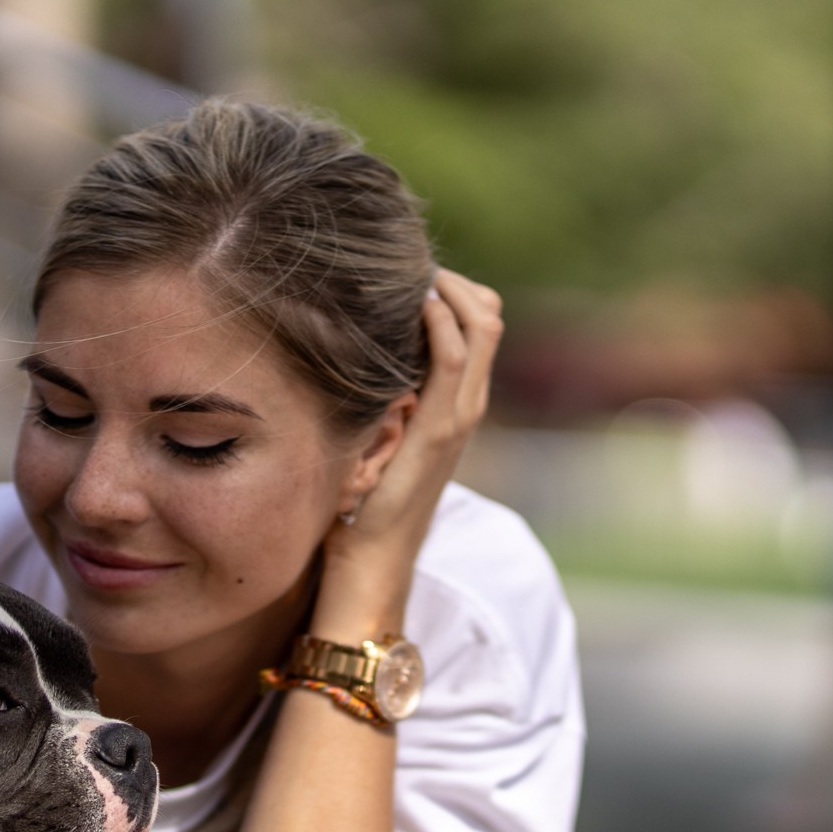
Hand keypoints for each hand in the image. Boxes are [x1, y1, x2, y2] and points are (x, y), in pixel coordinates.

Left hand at [316, 268, 504, 634]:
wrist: (370, 564)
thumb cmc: (358, 504)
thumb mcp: (372, 434)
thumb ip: (376, 396)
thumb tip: (344, 348)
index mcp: (455, 402)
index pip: (480, 320)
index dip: (452, 284)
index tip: (406, 269)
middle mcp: (467, 404)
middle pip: (488, 313)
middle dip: (452, 278)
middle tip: (405, 267)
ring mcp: (459, 417)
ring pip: (481, 325)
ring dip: (447, 288)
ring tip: (408, 276)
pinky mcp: (439, 431)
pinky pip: (451, 358)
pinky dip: (438, 320)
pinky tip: (411, 304)